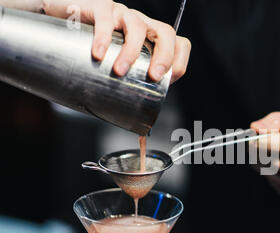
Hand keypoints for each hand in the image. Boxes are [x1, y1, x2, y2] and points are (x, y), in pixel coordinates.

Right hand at [42, 0, 190, 82]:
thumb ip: (127, 91)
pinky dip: (103, 36)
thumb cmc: (92, 48)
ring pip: (136, 26)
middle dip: (164, 56)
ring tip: (119, 71)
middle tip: (153, 77)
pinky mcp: (98, 7)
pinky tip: (98, 53)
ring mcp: (121, 14)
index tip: (169, 80)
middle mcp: (139, 25)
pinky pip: (105, 18)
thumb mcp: (115, 68)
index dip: (179, 61)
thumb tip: (139, 133)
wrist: (60, 21)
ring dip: (131, 52)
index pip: (178, 44)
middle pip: (164, 33)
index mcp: (150, 39)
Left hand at [251, 106, 279, 202]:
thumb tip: (254, 127)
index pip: (261, 144)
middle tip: (274, 139)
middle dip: (259, 146)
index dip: (256, 136)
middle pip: (258, 158)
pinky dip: (272, 169)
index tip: (259, 132)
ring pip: (260, 168)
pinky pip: (268, 179)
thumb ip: (278, 119)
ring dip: (265, 158)